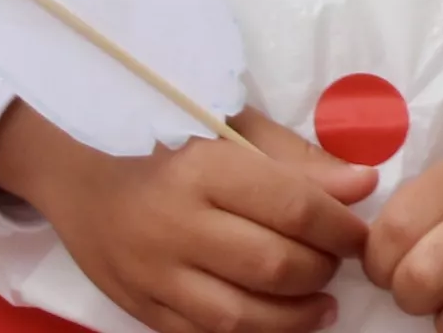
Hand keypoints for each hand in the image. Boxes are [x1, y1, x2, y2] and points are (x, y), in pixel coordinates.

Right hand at [0, 101, 375, 332]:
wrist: (79, 178)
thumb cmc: (164, 142)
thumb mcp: (229, 129)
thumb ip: (297, 159)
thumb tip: (362, 186)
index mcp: (202, 168)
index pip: (291, 205)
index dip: (340, 226)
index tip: (359, 232)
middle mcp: (176, 225)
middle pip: (273, 265)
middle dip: (321, 269)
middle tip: (335, 261)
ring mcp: (155, 275)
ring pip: (244, 316)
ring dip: (297, 315)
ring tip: (320, 300)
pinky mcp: (143, 310)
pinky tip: (277, 319)